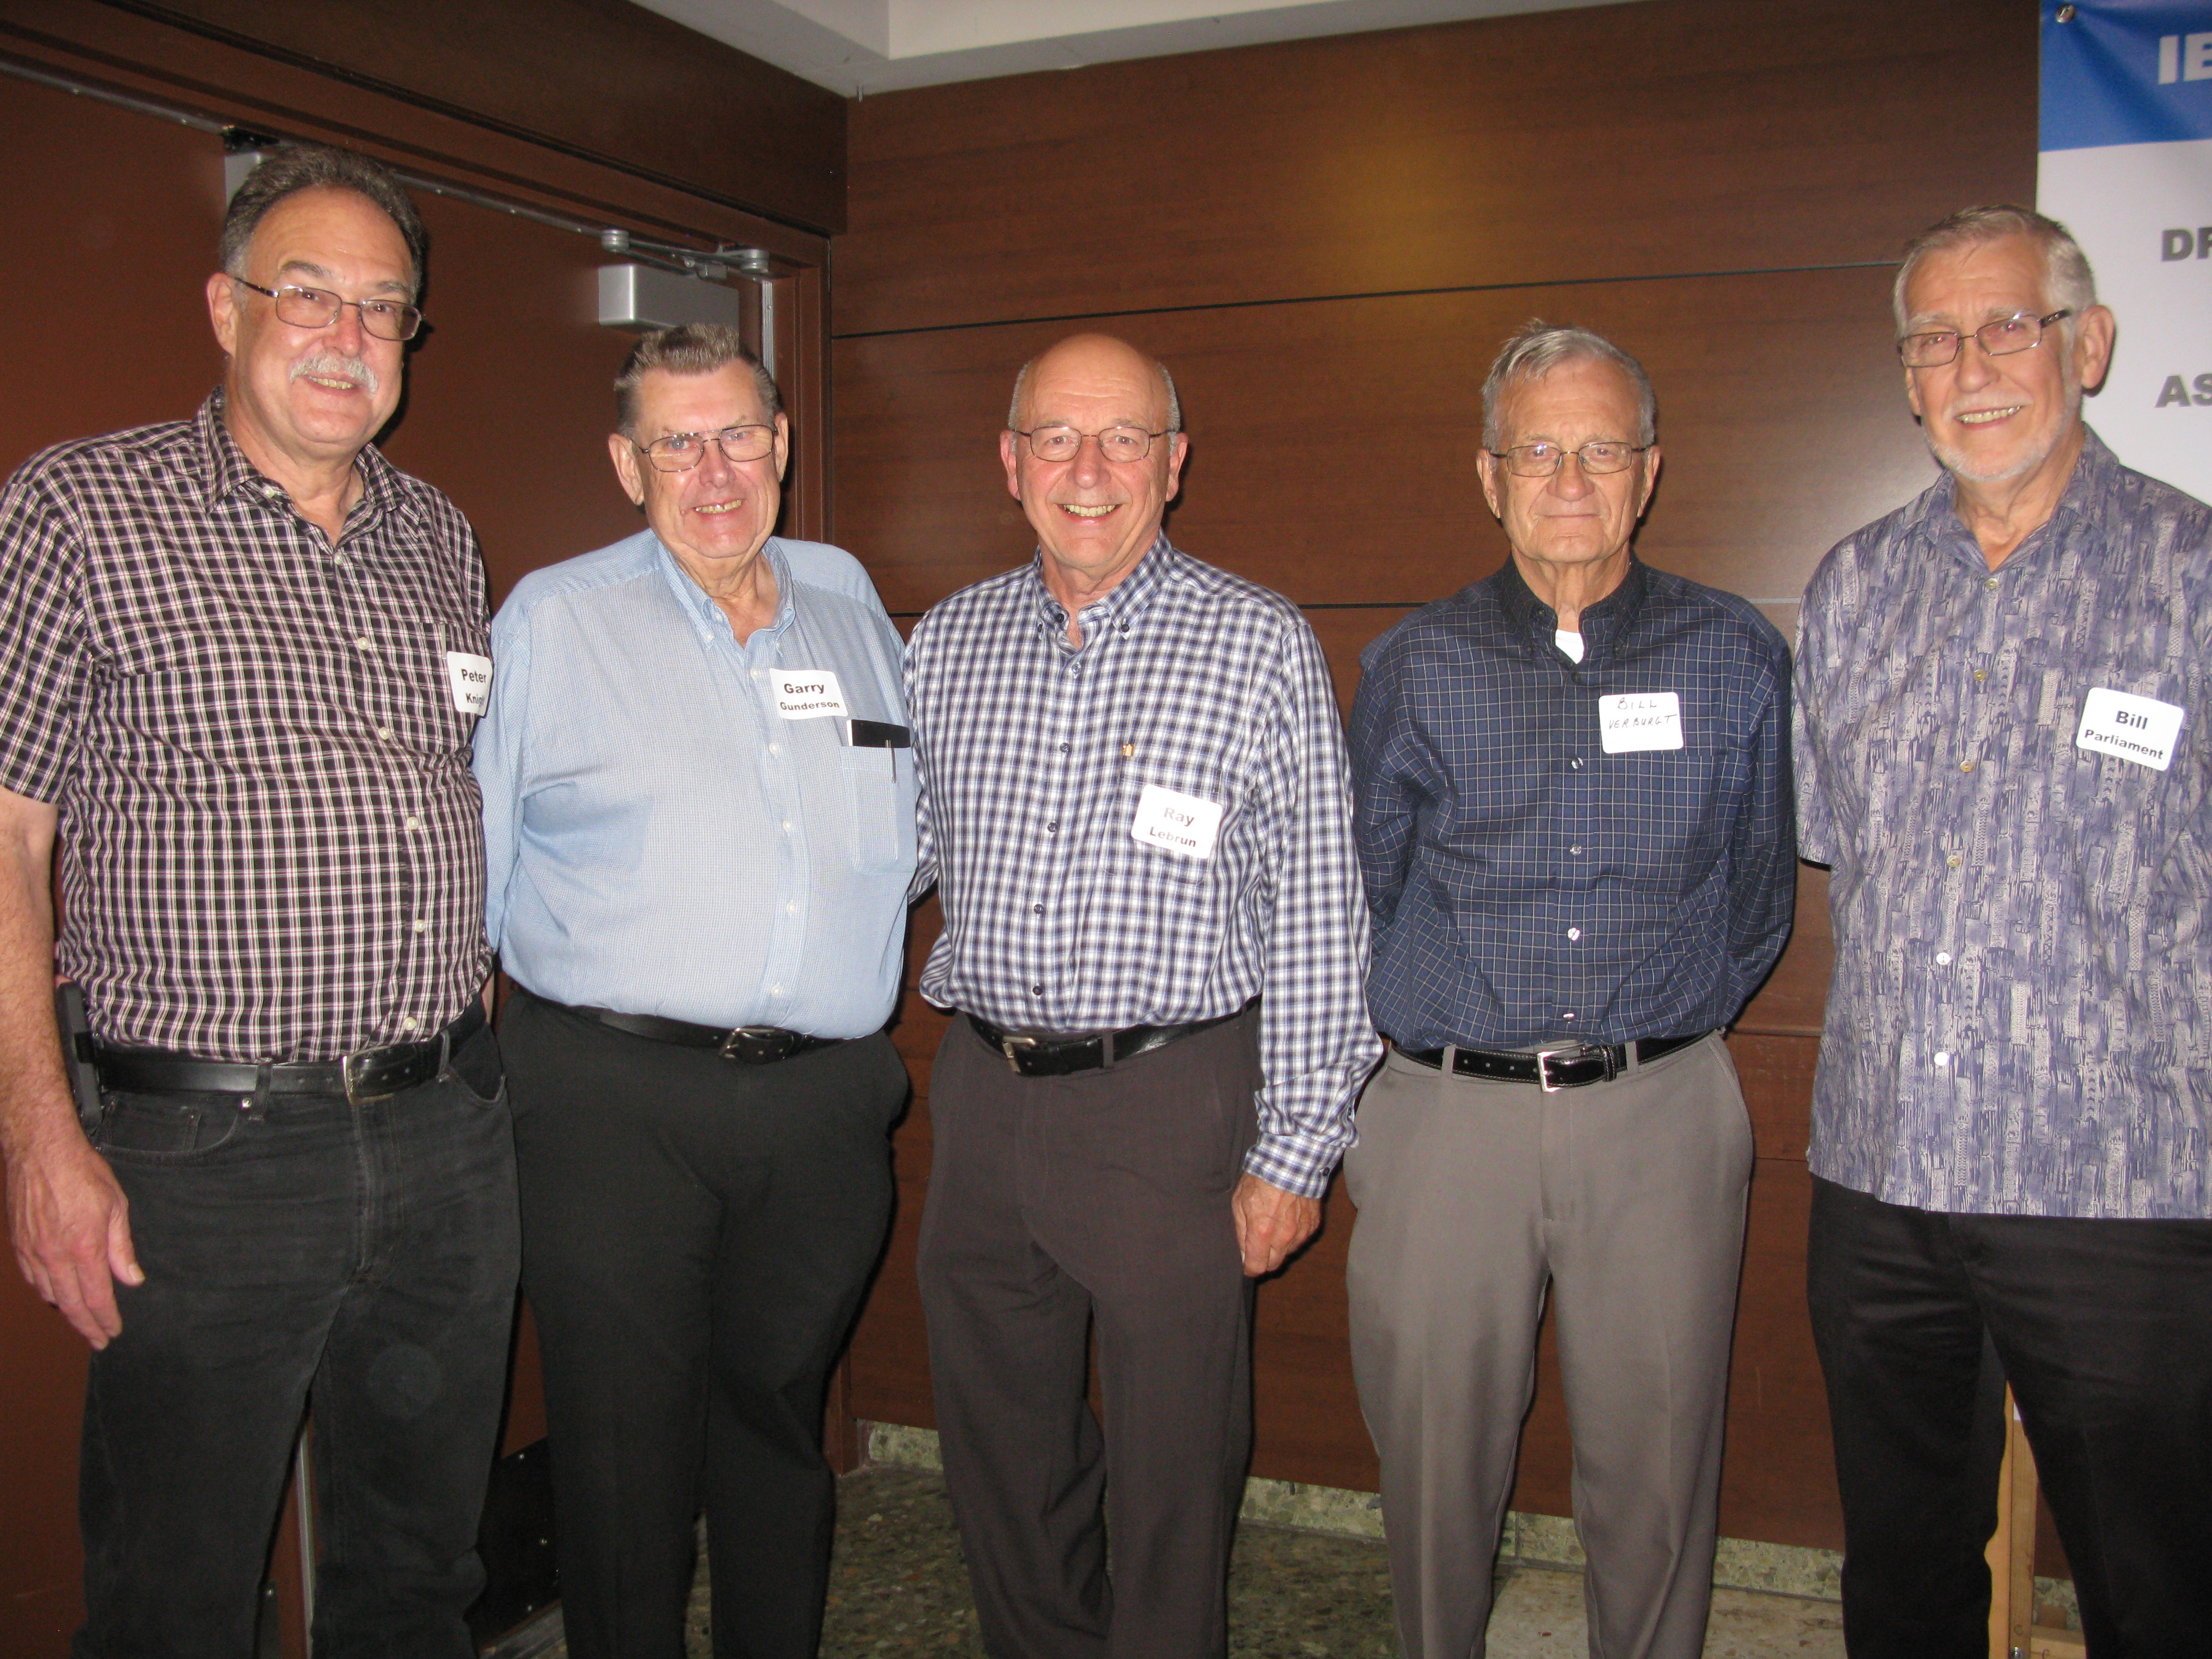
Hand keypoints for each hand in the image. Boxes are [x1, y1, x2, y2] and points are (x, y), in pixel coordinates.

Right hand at [7, 1128, 139, 1347]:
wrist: (40, 1152)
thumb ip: (121, 1248)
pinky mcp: (19, 1245)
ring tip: (81, 1321)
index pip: (96, 1298)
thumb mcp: (116, 1207)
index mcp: (84, 1249)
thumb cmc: (82, 1173)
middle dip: (86, 1326)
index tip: (112, 1333)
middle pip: (70, 1304)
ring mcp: (32, 1252)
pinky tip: (55, 1295)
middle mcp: (54, 1257)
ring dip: (66, 1311)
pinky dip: (46, 1293)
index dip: (105, 1319)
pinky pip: (33, 1280)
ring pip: (49, 1295)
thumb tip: (131, 1279)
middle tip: (98, 1339)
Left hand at [1231, 1172, 1320, 1277]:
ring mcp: (1301, 1232)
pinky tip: (1288, 1217)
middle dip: (1264, 1260)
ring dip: (1280, 1246)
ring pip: (1288, 1252)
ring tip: (1275, 1224)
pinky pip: (1301, 1239)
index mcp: (1262, 1232)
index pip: (1257, 1267)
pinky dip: (1293, 1234)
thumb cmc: (1262, 1178)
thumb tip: (1243, 1253)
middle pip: (1274, 1264)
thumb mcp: (1239, 1202)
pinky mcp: (1313, 1225)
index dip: (1250, 1268)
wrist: (1292, 1161)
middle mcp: (1284, 1237)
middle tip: (1259, 1246)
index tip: (1247, 1263)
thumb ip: (1241, 1231)